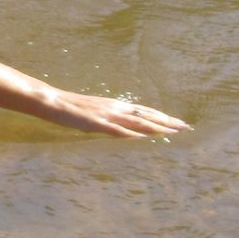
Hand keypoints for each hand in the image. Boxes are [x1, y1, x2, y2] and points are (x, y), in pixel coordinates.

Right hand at [38, 90, 186, 138]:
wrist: (52, 101)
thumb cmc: (71, 108)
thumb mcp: (95, 112)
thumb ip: (110, 119)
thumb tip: (123, 127)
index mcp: (115, 106)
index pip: (145, 112)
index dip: (162, 117)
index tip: (179, 122)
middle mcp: (115, 108)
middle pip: (146, 115)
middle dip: (166, 122)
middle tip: (186, 127)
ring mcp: (106, 115)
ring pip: (135, 122)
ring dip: (155, 127)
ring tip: (172, 132)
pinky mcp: (95, 123)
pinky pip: (115, 130)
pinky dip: (130, 133)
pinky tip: (141, 137)